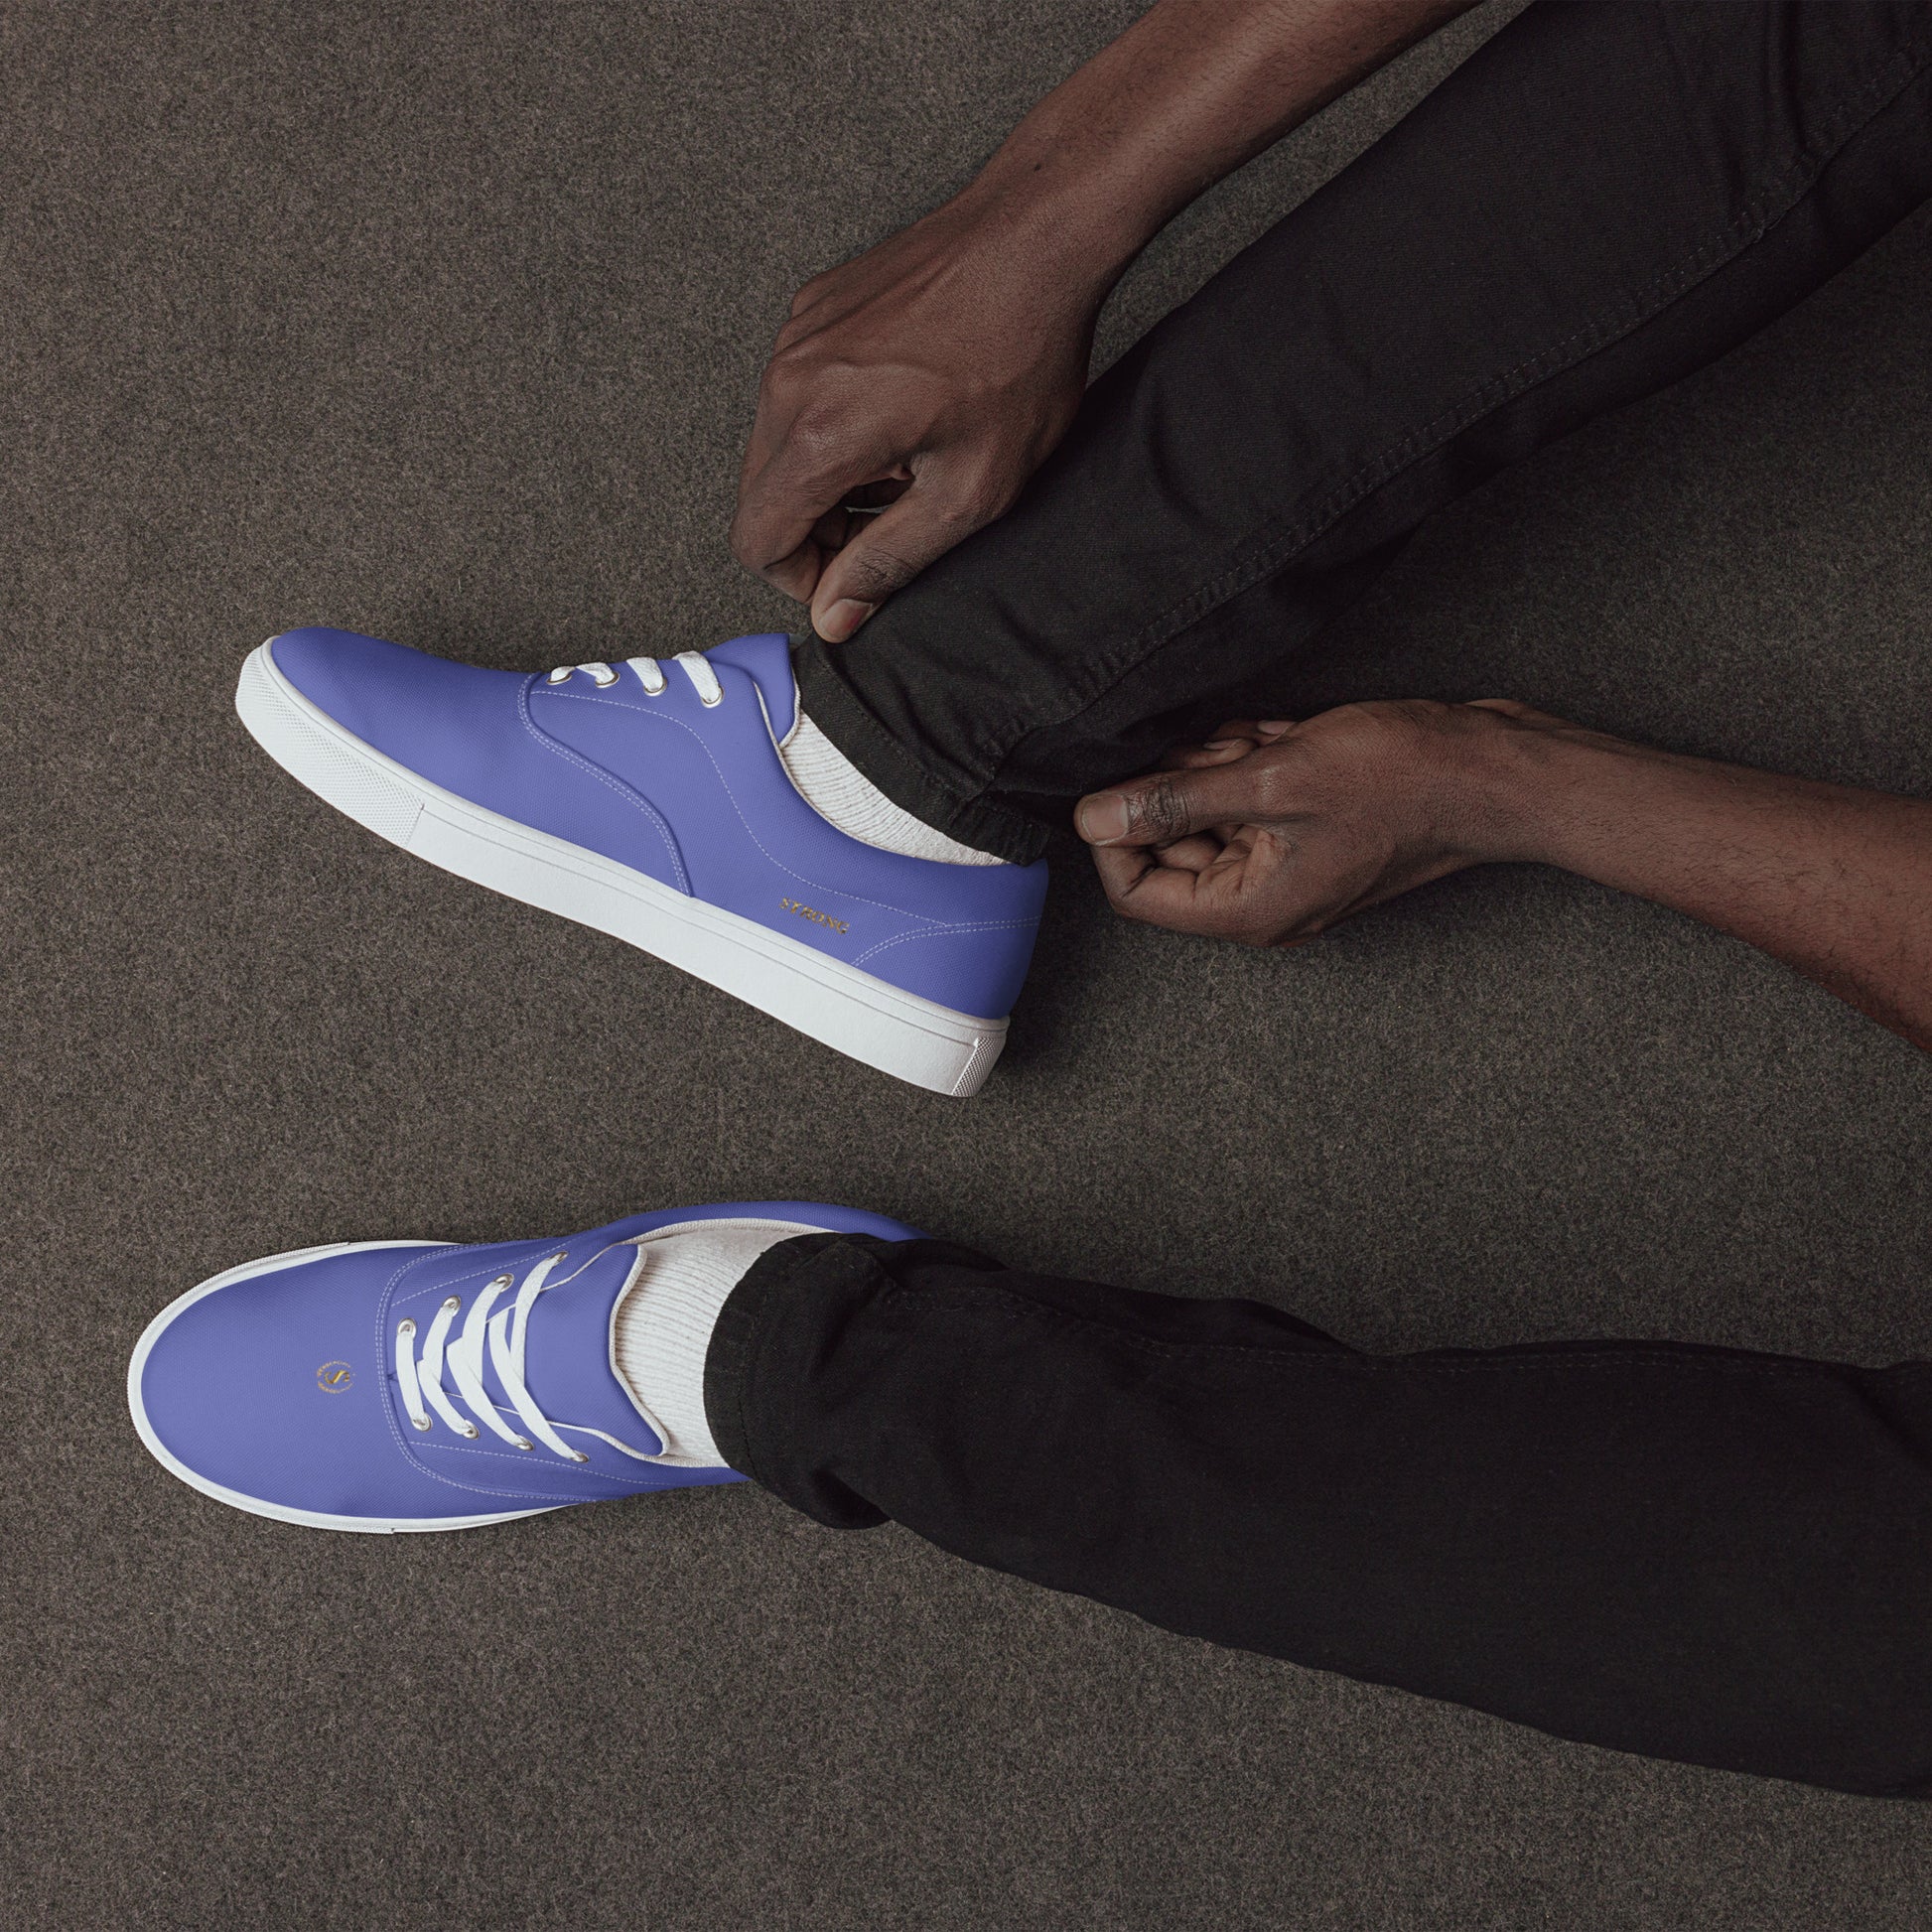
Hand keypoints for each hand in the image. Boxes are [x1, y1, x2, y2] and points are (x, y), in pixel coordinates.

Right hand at [730, 189, 1102, 642]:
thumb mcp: (971, 491)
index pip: (757, 540)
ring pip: (776, 445)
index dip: (802, 579)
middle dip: (817, 528)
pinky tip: (901, 411)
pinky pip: (796, 393)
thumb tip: (836, 616)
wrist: (1035, 237)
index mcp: (821, 434)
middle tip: (893, 517)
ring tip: (907, 460)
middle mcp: (789, 380)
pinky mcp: (813, 308)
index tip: (854, 575)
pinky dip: (833, 423)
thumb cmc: (1021, 355)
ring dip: (828, 475)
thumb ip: (891, 562)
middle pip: (760, 496)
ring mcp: (796, 337)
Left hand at [1076, 700, 1574, 944]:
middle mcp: (1266, 899)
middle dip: (1181, 788)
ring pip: (1213, 814)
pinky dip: (1258, 761)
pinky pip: (1255, 798)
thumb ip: (1175, 800)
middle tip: (1218, 747)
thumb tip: (1093, 817)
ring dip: (1222, 766)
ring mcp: (1292, 865)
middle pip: (1172, 848)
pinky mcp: (1314, 831)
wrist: (1496, 770)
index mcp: (1250, 908)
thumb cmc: (1403, 781)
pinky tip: (1286, 737)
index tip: (1127, 778)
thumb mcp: (1272, 780)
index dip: (1117, 834)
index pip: (1136, 892)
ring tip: (1260, 740)